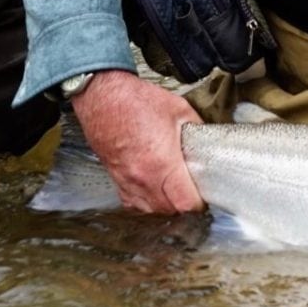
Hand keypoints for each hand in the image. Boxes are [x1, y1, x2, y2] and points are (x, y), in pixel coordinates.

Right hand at [70, 69, 202, 213]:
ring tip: (172, 190)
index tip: (202, 194)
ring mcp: (127, 180)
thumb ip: (196, 127)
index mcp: (161, 163)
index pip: (185, 203)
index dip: (199, 202)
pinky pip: (132, 203)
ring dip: (164, 204)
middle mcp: (142, 177)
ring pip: (150, 210)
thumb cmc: (134, 101)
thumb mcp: (177, 108)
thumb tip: (205, 139)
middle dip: (183, 203)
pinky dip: (144, 201)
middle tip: (190, 189)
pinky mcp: (116, 178)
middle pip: (169, 210)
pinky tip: (151, 189)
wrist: (102, 96)